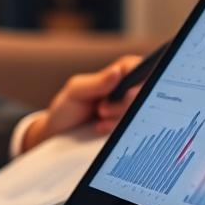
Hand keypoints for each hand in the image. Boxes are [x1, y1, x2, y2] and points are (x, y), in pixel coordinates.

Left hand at [21, 55, 143, 151]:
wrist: (60, 137)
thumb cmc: (66, 109)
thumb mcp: (76, 91)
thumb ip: (97, 82)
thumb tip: (117, 71)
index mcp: (117, 74)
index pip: (139, 67)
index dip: (139, 78)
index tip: (128, 93)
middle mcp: (127, 90)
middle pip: (144, 91)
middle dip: (125, 103)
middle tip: (102, 109)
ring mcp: (129, 110)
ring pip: (140, 111)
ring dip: (119, 117)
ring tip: (100, 117)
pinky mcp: (128, 128)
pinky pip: (134, 128)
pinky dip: (118, 129)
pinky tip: (101, 128)